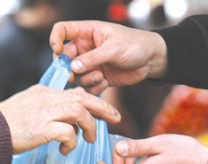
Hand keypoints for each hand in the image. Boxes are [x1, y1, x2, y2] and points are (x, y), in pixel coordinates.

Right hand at [0, 85, 120, 154]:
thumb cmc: (6, 125)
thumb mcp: (28, 107)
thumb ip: (47, 108)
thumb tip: (67, 121)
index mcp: (45, 92)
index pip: (76, 92)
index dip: (93, 101)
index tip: (103, 111)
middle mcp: (47, 98)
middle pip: (84, 98)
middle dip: (103, 108)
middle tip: (116, 118)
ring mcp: (45, 112)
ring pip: (80, 113)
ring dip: (89, 128)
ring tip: (89, 140)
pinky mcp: (43, 128)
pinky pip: (68, 133)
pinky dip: (71, 142)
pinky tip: (65, 150)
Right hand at [49, 20, 167, 94]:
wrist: (151, 60)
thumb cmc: (135, 45)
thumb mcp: (114, 48)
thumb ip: (93, 58)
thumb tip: (73, 67)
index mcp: (86, 32)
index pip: (62, 31)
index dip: (55, 40)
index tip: (57, 51)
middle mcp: (85, 48)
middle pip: (64, 58)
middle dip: (68, 68)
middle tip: (75, 75)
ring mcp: (90, 64)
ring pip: (75, 75)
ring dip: (85, 79)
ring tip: (100, 77)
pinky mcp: (97, 77)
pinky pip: (86, 86)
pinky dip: (93, 88)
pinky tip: (105, 83)